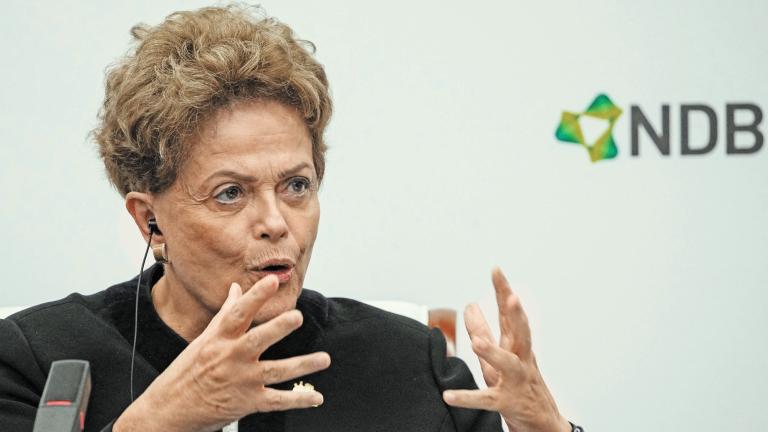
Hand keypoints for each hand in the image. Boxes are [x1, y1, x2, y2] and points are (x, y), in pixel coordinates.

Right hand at [114, 275, 330, 431]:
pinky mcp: (248, 402)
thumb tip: (236, 288)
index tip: (273, 280)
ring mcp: (241, 381)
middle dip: (279, 328)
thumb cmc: (187, 370)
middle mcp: (231, 358)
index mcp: (219, 338)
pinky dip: (299, 399)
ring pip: (277, 371)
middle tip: (297, 317)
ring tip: (324, 359)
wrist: (169, 410)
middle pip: (258, 340)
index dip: (256, 296)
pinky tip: (316, 397)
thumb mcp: (203, 339)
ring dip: (303, 365)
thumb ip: (226, 314)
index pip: (238, 312)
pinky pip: (277, 401)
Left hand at [442, 268, 569, 431]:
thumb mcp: (499, 353)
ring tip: (477, 342)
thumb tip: (469, 305)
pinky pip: (486, 399)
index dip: (504, 291)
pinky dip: (467, 397)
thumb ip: (483, 329)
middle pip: (520, 332)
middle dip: (516, 314)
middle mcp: (521, 360)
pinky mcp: (506, 403)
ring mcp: (516, 381)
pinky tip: (449, 395)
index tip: (496, 270)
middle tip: (512, 296)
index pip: (510, 314)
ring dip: (493, 352)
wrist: (543, 423)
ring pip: (507, 364)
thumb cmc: (519, 383)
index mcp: (517, 345)